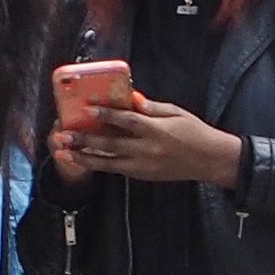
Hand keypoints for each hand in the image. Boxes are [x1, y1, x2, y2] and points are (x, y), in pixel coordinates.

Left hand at [76, 92, 252, 187]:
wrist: (210, 160)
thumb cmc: (195, 132)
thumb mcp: (176, 112)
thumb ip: (152, 107)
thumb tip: (132, 98)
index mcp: (158, 131)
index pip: (128, 121)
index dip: (107, 115)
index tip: (88, 109)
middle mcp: (149, 150)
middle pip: (111, 145)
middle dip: (85, 140)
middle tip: (64, 135)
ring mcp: (145, 166)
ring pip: (109, 163)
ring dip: (84, 158)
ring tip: (65, 152)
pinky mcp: (144, 176)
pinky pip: (118, 170)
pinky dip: (100, 165)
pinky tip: (84, 159)